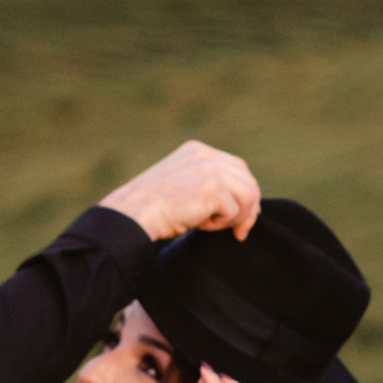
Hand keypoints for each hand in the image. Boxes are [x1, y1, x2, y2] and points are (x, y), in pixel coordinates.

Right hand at [104, 139, 260, 244]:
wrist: (133, 213)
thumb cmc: (152, 208)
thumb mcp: (181, 184)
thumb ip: (207, 183)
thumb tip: (240, 202)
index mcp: (197, 150)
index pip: (237, 168)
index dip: (245, 193)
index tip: (241, 216)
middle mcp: (206, 155)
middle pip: (248, 180)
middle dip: (249, 209)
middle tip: (240, 232)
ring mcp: (210, 169)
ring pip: (248, 196)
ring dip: (235, 218)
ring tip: (212, 226)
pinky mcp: (212, 188)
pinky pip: (234, 211)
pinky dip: (221, 225)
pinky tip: (200, 225)